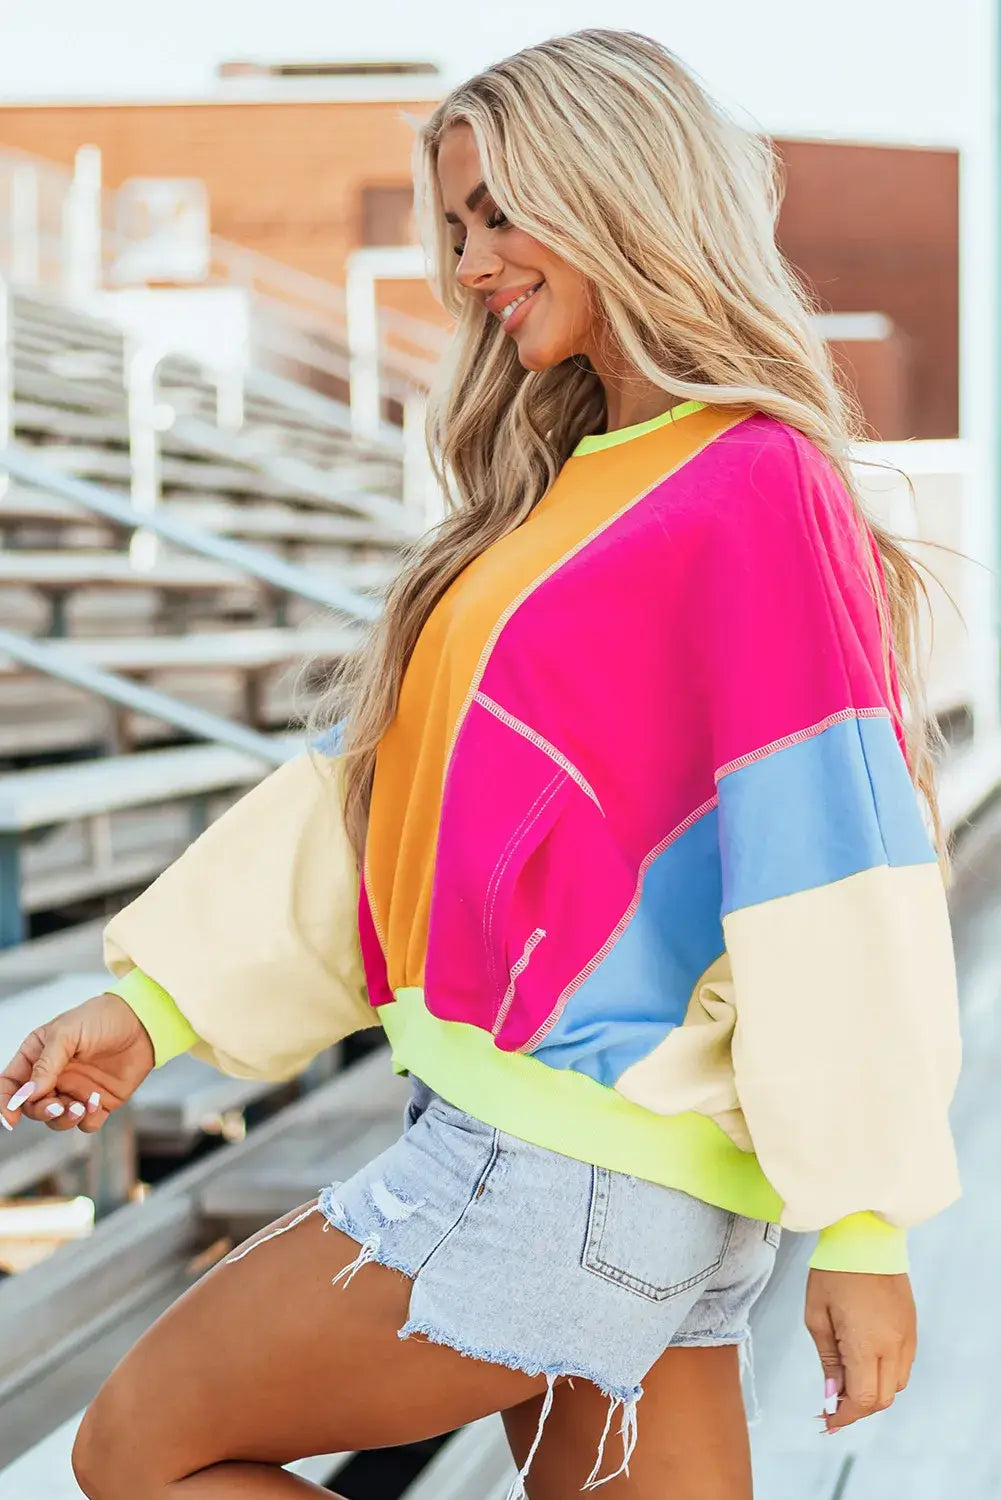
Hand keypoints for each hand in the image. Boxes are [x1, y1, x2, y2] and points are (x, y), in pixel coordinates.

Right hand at [0, 992, 154, 1133]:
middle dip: (41, 1111)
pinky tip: (97, 1102)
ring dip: (62, 1119)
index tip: (9, 1119)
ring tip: (79, 1107)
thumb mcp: (67, 1033)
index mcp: (38, 1056)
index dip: (5, 1103)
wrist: (143, 1022)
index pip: (11, 1084)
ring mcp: (76, 1090)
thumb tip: (28, 1095)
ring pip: (56, 1120)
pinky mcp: (99, 1102)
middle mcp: (54, 1076)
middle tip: (57, 1106)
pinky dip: (88, 1120)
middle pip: (32, 1107)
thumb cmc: (102, 1018)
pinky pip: (86, 1124)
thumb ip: (46, 1063)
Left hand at [805, 1268, 915, 1432]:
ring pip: (897, 1384)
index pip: (864, 1399)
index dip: (846, 1415)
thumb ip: (827, 1359)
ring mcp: (907, 1337)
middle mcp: (893, 1345)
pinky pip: (904, 1365)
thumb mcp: (817, 1315)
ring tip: (847, 1381)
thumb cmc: (833, 1272)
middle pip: (883, 1399)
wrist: (864, 1238)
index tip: (828, 1419)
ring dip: (874, 1391)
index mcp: (867, 1344)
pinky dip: (886, 1374)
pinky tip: (864, 1363)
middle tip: (833, 1404)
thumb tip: (832, 1395)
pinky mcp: (912, 1327)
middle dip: (858, 1407)